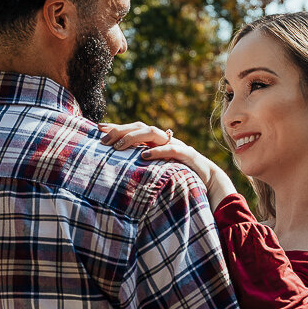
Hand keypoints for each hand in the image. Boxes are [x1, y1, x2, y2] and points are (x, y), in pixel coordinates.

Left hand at [99, 122, 236, 209]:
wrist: (209, 182)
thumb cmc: (181, 178)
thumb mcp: (157, 172)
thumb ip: (142, 168)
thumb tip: (118, 171)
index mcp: (156, 142)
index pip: (134, 128)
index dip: (117, 127)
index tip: (98, 128)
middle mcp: (165, 140)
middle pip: (140, 126)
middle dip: (121, 130)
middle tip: (103, 139)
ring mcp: (176, 145)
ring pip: (153, 132)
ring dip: (134, 138)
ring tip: (118, 147)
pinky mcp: (187, 155)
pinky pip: (171, 149)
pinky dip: (156, 151)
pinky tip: (143, 156)